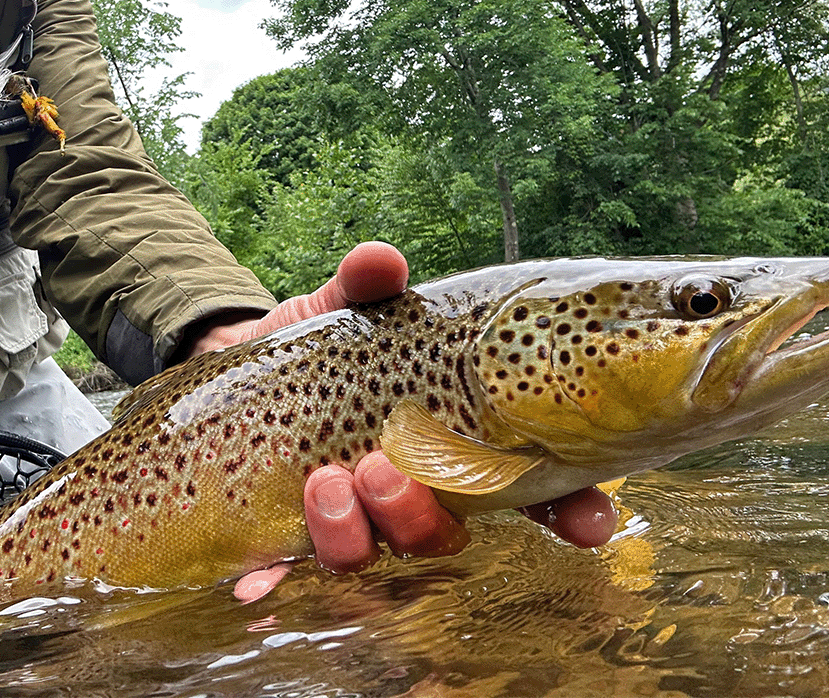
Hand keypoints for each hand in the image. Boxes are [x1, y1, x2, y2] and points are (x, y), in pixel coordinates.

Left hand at [186, 242, 618, 601]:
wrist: (238, 372)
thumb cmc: (318, 345)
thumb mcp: (341, 308)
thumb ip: (365, 284)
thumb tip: (381, 261)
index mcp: (448, 437)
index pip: (527, 485)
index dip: (569, 510)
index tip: (590, 522)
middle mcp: (409, 488)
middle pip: (446, 531)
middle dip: (424, 514)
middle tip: (385, 469)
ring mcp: (353, 517)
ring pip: (378, 552)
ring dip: (359, 528)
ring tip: (326, 481)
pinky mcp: (291, 533)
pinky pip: (301, 568)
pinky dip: (290, 567)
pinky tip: (275, 552)